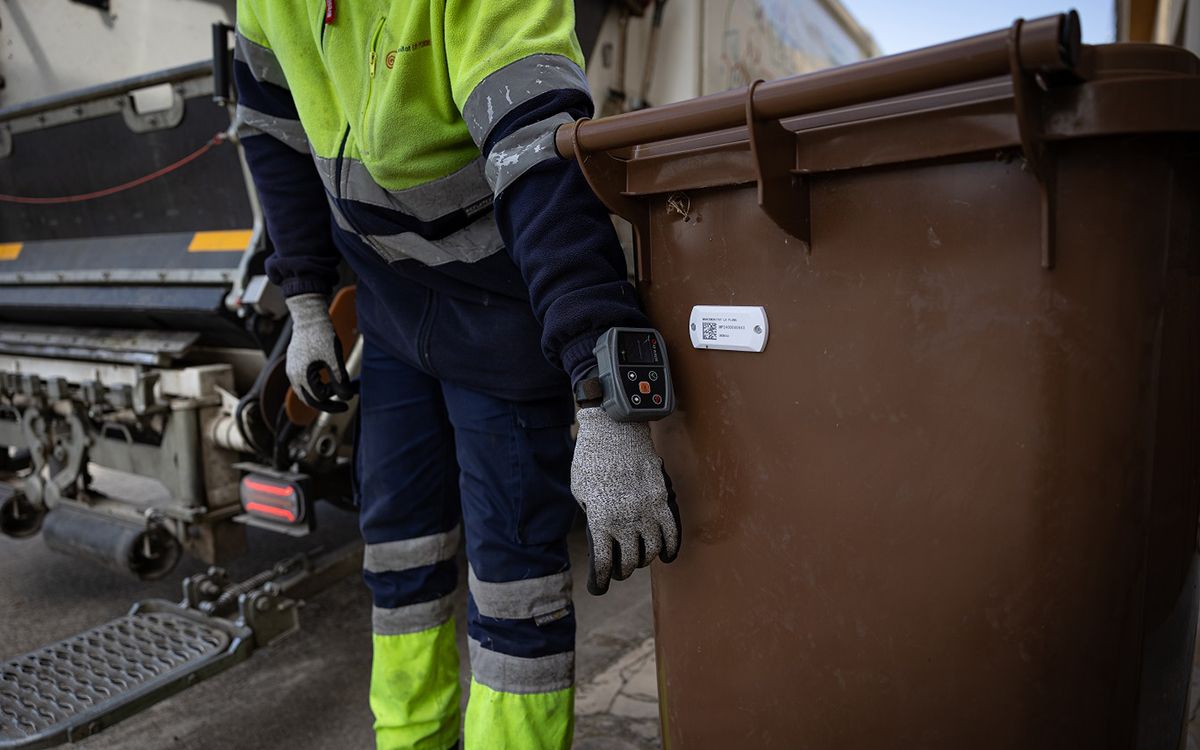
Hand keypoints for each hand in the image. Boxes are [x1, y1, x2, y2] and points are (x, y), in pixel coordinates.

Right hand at [284, 293, 356, 412]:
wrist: (310, 316)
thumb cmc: (323, 335)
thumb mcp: (334, 358)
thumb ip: (340, 379)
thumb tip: (347, 398)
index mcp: (301, 375)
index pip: (318, 399)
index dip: (335, 401)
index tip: (350, 397)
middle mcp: (293, 375)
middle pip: (309, 400)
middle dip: (328, 404)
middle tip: (345, 406)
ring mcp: (291, 370)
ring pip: (305, 393)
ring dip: (321, 396)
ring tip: (338, 394)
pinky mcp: (294, 365)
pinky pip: (303, 383)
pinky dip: (316, 387)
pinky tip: (329, 384)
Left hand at [570, 407, 680, 594]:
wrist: (615, 427)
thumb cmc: (592, 457)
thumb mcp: (581, 491)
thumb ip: (593, 516)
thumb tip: (602, 537)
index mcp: (600, 519)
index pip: (604, 564)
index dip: (602, 581)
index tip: (599, 586)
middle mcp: (625, 518)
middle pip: (630, 561)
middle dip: (622, 570)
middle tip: (618, 568)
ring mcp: (647, 509)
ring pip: (652, 550)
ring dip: (644, 559)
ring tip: (637, 557)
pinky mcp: (661, 497)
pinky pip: (671, 531)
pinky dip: (670, 547)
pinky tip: (666, 555)